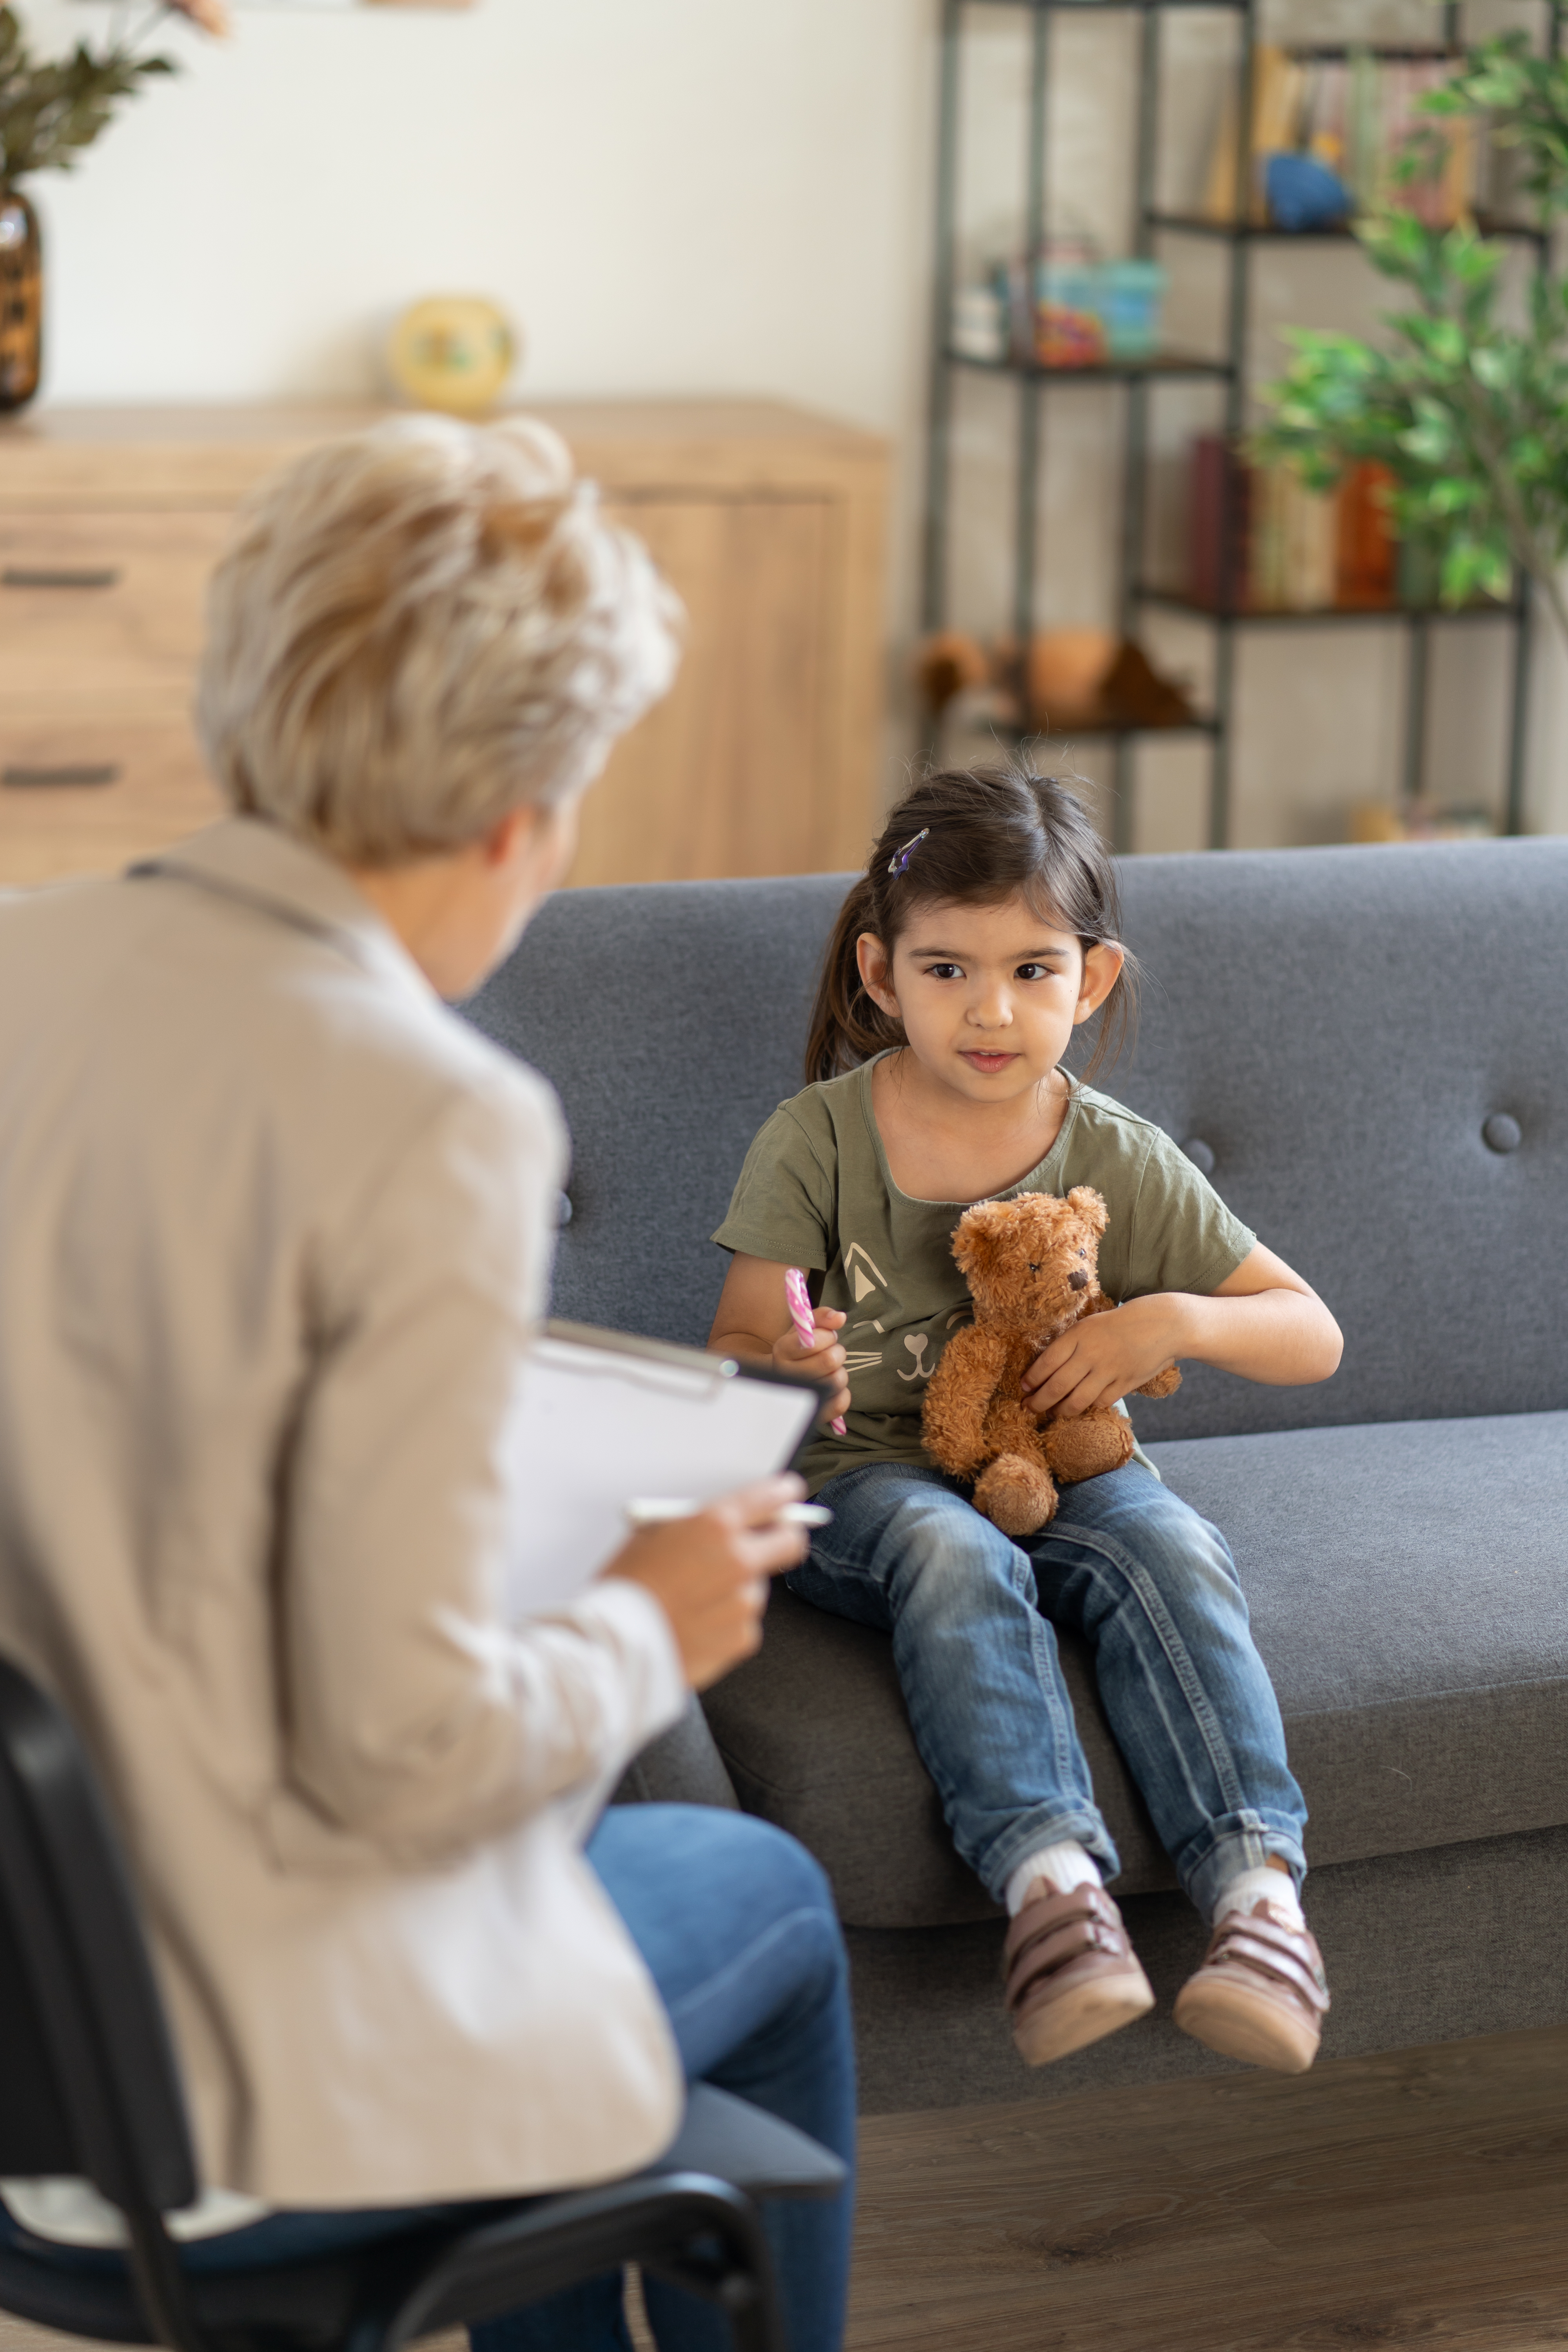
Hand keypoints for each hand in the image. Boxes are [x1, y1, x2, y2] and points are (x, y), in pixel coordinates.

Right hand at [601, 1476, 808, 1689]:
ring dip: (738, 1587)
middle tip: (768, 1541)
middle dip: (783, 1537)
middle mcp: (739, 1560)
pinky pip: (744, 1621)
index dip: (782, 1495)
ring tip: (695, 1600)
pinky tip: (695, 1624)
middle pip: (790, 1541)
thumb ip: (696, 1525)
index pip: (771, 1497)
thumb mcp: (653, 1534)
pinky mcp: (744, 1637)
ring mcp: (745, 1601)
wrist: (614, 1645)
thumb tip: (725, 1523)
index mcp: (715, 1525)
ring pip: (758, 1586)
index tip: (787, 1495)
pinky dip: (727, 1621)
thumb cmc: (625, 1587)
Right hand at [772, 1307, 850, 1423]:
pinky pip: (840, 1402)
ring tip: (829, 1371)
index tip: (826, 1337)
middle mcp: (787, 1375)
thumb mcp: (804, 1329)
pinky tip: (832, 1388)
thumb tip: (839, 1317)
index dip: (827, 1336)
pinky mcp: (814, 1414)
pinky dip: (842, 1393)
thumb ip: (822, 1318)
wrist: (783, 1380)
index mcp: (782, 1351)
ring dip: (839, 1372)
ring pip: (837, 1380)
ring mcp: (799, 1396)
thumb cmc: (798, 1352)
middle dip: (837, 1353)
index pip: (813, 1342)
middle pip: (829, 1360)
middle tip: (831, 1354)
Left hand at [1022, 1296, 1183, 1421]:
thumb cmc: (1119, 1324)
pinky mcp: (1124, 1384)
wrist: (1161, 1324)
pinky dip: (1087, 1408)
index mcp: (1078, 1335)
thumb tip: (1043, 1369)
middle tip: (1029, 1407)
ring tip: (1052, 1412)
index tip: (1024, 1387)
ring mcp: (1108, 1371)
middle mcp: (1091, 1354)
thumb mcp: (1090, 1325)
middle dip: (1038, 1402)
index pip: (1046, 1362)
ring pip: (1076, 1401)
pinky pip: (1099, 1403)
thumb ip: (1069, 1344)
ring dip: (1059, 1411)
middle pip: (1056, 1386)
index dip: (1032, 1379)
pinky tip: (1079, 1407)